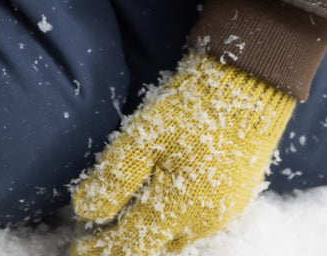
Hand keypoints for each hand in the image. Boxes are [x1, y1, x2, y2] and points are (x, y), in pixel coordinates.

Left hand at [70, 51, 294, 255]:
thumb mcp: (146, 135)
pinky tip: (160, 206)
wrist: (249, 86)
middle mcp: (203, 220)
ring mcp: (222, 211)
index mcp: (181, 209)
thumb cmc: (194, 107)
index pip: (131, 246)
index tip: (78, 249)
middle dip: (123, 246)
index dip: (101, 251)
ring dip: (149, 236)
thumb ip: (115, 176)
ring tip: (123, 224)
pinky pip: (195, 222)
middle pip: (155, 248)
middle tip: (95, 240)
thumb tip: (86, 210)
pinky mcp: (233, 196)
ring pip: (176, 238)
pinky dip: (170, 221)